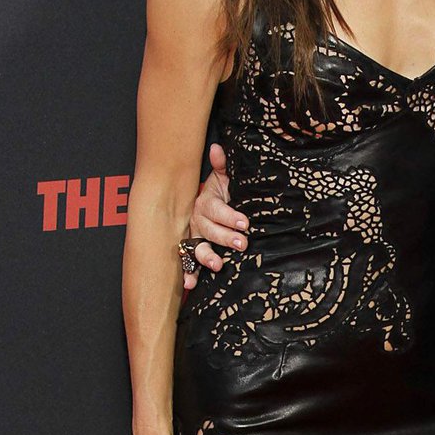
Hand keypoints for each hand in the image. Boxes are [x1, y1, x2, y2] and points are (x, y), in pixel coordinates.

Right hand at [183, 142, 247, 291]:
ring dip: (207, 257)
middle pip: (209, 230)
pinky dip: (189, 274)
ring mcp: (194, 237)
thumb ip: (222, 166)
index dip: (229, 216)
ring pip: (197, 247)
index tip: (245, 223)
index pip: (216, 209)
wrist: (213, 204)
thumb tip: (218, 149)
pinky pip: (189, 263)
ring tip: (218, 264)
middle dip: (225, 237)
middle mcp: (197, 221)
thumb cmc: (222, 192)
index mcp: (206, 202)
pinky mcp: (193, 252)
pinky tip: (189, 285)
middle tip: (242, 243)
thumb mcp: (224, 178)